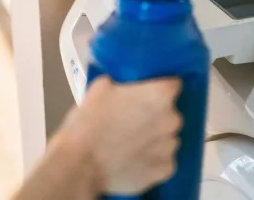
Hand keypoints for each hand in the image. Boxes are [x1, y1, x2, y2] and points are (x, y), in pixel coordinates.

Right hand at [66, 76, 182, 194]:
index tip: (146, 95)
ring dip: (155, 139)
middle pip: (170, 114)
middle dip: (155, 116)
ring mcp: (170, 146)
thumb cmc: (89, 123)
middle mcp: (172, 119)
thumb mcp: (99, 88)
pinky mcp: (165, 170)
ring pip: (167, 138)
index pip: (173, 85)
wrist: (80, 164)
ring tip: (131, 144)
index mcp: (160, 95)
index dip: (158, 88)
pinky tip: (134, 160)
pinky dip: (152, 160)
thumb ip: (119, 83)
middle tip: (133, 121)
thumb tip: (121, 85)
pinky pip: (164, 161)